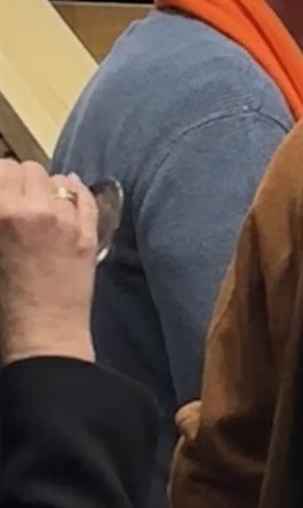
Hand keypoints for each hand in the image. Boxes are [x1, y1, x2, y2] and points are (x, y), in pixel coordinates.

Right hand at [0, 165, 98, 365]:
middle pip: (29, 169)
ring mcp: (67, 220)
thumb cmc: (3, 304)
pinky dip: (74, 193)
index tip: (1, 191)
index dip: (0, 179)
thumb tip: (6, 203)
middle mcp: (35, 209)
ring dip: (46, 189)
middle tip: (16, 200)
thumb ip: (0, 216)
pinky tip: (66, 199)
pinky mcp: (89, 232)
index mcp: (2, 214)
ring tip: (40, 207)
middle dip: (21, 181)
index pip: (3, 169)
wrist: (41, 338)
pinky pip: (84, 196)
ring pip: (58, 180)